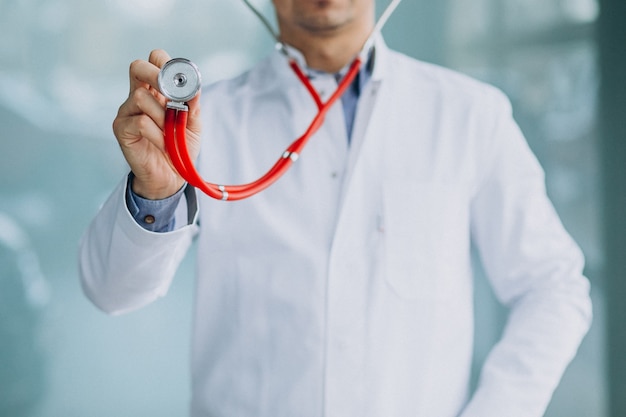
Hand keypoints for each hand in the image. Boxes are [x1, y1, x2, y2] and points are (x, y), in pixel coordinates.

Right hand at [112, 49, 201, 198]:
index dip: (166, 63)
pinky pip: (140, 122)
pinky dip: (157, 134)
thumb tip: (195, 86)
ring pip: (140, 97)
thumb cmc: (180, 148)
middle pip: (137, 67)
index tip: (182, 80)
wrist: (170, 177)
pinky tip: (162, 144)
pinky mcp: (121, 129)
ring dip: (162, 115)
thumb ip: (193, 105)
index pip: (154, 60)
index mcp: (156, 91)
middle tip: (171, 94)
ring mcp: (127, 112)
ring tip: (170, 132)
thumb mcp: (193, 125)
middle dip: (156, 75)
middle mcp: (137, 96)